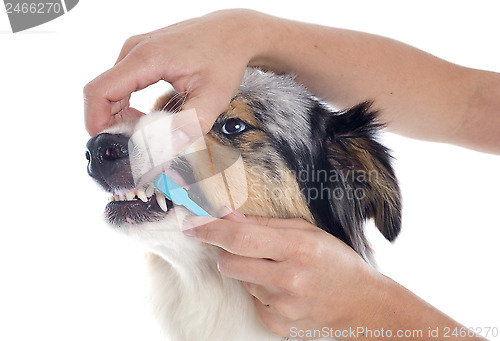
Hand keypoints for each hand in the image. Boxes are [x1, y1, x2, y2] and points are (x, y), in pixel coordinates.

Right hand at [84, 9, 265, 136]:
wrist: (233, 32)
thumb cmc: (225, 58)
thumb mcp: (214, 97)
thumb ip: (190, 124)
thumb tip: (169, 147)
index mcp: (147, 58)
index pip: (100, 91)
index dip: (96, 121)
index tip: (108, 143)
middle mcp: (135, 49)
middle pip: (101, 92)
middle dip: (110, 122)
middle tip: (133, 144)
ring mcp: (136, 49)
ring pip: (109, 88)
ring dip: (118, 114)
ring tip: (144, 131)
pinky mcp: (141, 53)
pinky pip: (120, 82)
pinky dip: (126, 103)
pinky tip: (145, 116)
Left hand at [183, 211, 386, 337]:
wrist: (360, 303)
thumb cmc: (334, 260)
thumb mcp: (306, 231)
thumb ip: (264, 224)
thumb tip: (226, 215)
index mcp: (298, 249)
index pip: (241, 239)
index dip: (211, 230)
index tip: (191, 224)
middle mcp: (289, 280)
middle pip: (230, 262)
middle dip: (226, 250)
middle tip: (244, 245)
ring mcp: (282, 307)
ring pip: (240, 280)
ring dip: (249, 270)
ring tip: (279, 269)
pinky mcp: (277, 325)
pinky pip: (251, 300)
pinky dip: (259, 291)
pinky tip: (283, 289)